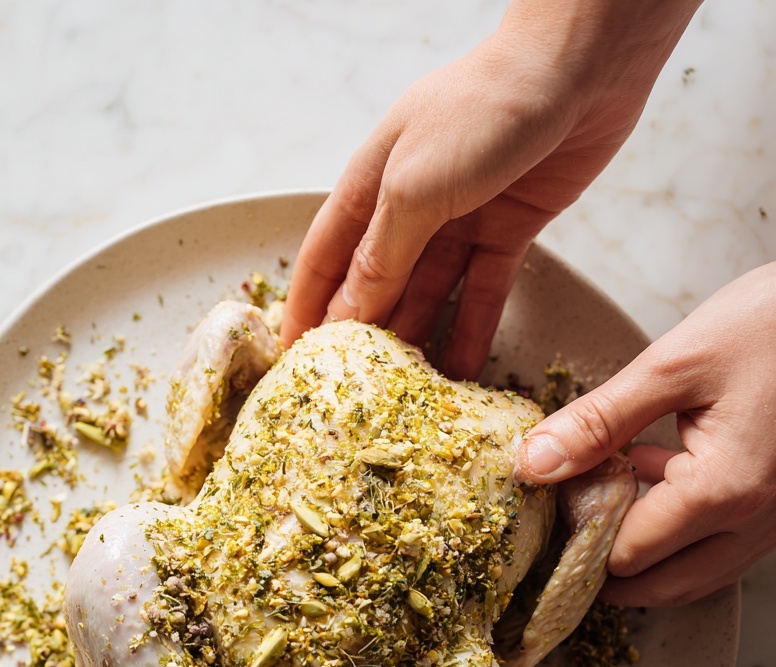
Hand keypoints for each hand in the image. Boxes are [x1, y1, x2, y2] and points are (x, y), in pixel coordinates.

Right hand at [281, 0, 699, 378]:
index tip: (294, 363)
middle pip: (375, 284)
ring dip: (417, 342)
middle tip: (354, 394)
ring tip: (406, 396)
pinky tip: (461, 371)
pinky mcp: (507, 229)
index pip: (325, 261)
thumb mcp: (413, 189)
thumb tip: (348, 316)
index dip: (307, 311)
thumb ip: (380, 257)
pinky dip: (472, 330)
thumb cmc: (482, 108)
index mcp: (370, 186)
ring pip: (428, 295)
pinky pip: (481, 292)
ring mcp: (458, 219)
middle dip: (364, 338)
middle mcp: (408, 206)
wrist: (578, 63)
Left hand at [515, 263, 775, 605]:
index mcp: (724, 491)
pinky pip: (724, 545)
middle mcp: (758, 521)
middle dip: (606, 571)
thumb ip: (599, 421)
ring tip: (607, 498)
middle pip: (662, 585)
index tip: (547, 516)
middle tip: (564, 534)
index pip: (626, 555)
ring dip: (646, 554)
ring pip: (697, 574)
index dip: (577, 544)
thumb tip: (535, 464)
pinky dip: (682, 531)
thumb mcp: (674, 364)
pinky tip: (656, 472)